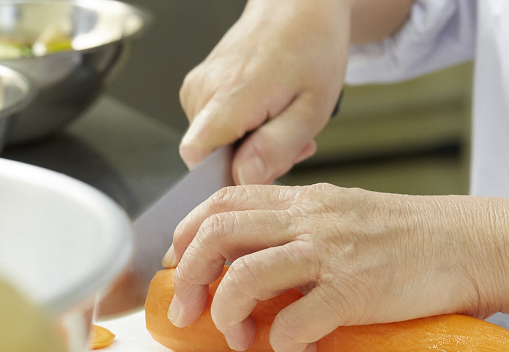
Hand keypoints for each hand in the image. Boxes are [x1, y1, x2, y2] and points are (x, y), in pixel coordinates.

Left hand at [163, 184, 508, 351]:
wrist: (476, 244)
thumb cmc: (416, 238)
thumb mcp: (349, 213)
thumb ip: (305, 227)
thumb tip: (260, 262)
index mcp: (306, 200)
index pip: (224, 199)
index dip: (189, 232)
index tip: (183, 265)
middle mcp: (311, 218)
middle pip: (218, 233)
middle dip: (190, 276)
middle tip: (188, 310)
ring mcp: (331, 252)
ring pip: (244, 275)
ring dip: (226, 312)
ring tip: (236, 336)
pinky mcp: (355, 289)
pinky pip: (294, 321)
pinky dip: (285, 341)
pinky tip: (302, 347)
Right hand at [178, 0, 349, 184]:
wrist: (297, 7)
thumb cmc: (311, 48)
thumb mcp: (312, 108)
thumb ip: (276, 147)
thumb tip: (244, 177)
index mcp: (229, 96)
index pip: (197, 159)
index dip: (227, 177)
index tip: (262, 169)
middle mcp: (203, 91)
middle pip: (212, 157)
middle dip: (253, 162)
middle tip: (291, 142)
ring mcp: (198, 88)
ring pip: (215, 145)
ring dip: (252, 146)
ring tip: (284, 122)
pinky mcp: (200, 88)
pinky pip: (215, 128)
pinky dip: (244, 130)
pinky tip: (269, 115)